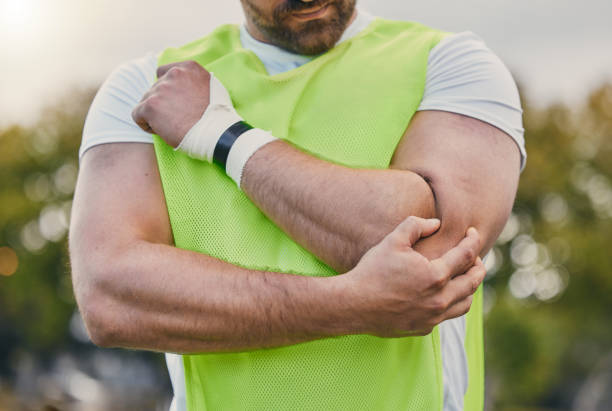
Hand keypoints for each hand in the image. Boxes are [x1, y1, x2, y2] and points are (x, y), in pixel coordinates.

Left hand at [132, 61, 211, 147]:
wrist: (216, 133)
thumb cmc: (217, 117)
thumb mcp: (212, 87)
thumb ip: (194, 81)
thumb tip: (185, 85)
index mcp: (189, 67)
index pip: (163, 73)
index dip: (167, 90)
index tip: (176, 103)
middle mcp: (173, 74)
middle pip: (155, 89)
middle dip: (163, 104)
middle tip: (178, 119)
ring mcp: (160, 89)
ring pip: (146, 101)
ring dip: (155, 114)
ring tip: (172, 126)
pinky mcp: (151, 105)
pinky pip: (137, 114)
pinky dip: (145, 124)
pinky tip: (160, 130)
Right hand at [346, 216, 484, 336]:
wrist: (353, 304)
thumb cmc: (372, 270)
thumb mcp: (393, 240)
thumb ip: (416, 226)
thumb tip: (436, 224)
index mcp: (435, 276)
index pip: (466, 256)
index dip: (472, 241)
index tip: (472, 233)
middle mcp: (439, 300)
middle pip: (473, 282)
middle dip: (478, 266)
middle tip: (475, 256)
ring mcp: (432, 317)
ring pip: (464, 303)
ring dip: (469, 288)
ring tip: (463, 277)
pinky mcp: (423, 328)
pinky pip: (446, 316)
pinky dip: (450, 303)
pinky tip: (441, 294)